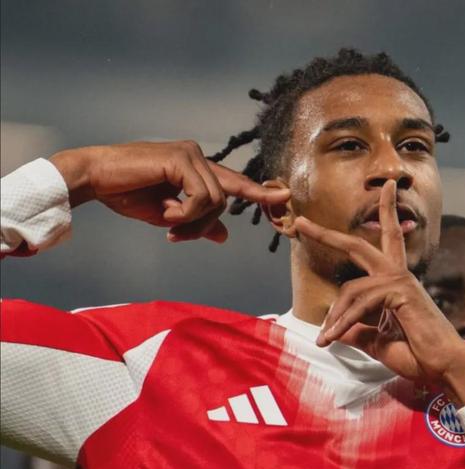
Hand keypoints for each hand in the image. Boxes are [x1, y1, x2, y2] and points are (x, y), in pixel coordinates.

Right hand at [49, 141, 289, 242]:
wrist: (96, 179)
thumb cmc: (128, 194)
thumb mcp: (169, 215)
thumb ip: (198, 222)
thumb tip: (225, 235)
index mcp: (197, 167)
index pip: (234, 183)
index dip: (258, 192)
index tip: (284, 197)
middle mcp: (199, 156)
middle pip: (225, 199)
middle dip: (202, 225)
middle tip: (174, 235)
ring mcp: (192, 154)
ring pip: (216, 200)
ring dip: (192, 221)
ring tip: (166, 222)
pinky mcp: (182, 158)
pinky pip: (202, 197)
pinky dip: (185, 213)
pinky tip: (165, 212)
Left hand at [295, 180, 464, 404]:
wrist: (446, 368)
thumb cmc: (419, 355)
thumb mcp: (378, 342)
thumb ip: (358, 332)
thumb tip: (336, 331)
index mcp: (395, 282)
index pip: (386, 243)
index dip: (383, 214)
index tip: (382, 191)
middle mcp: (398, 275)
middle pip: (358, 245)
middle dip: (327, 234)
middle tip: (301, 223)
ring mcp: (401, 281)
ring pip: (352, 288)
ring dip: (335, 317)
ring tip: (325, 340)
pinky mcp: (401, 292)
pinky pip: (361, 304)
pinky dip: (343, 323)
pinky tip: (332, 339)